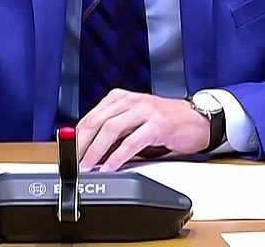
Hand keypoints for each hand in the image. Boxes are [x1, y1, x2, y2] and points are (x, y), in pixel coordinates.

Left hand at [75, 90, 210, 171]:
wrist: (195, 119)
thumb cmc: (163, 122)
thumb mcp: (133, 122)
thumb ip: (113, 132)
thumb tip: (89, 152)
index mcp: (120, 98)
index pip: (90, 117)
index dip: (76, 138)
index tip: (69, 154)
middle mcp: (130, 100)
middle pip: (96, 122)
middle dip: (82, 145)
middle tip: (74, 163)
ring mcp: (144, 111)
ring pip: (111, 130)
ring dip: (96, 151)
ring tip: (88, 167)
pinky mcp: (157, 124)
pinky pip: (132, 142)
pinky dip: (118, 157)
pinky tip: (111, 167)